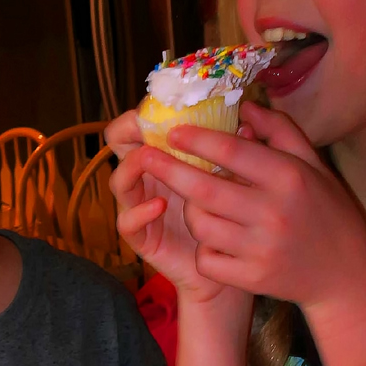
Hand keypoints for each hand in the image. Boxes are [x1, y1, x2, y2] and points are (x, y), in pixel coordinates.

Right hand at [107, 114, 225, 302]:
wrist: (229, 262)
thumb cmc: (231, 214)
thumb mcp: (235, 175)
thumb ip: (236, 149)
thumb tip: (247, 122)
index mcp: (167, 155)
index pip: (143, 123)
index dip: (145, 110)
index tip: (163, 103)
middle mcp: (148, 177)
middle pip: (118, 145)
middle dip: (128, 131)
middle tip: (144, 127)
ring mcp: (140, 206)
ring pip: (119, 181)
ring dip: (133, 167)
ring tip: (149, 160)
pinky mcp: (141, 237)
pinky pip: (126, 222)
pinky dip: (139, 212)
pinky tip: (159, 206)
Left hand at [146, 102, 365, 311]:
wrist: (345, 274)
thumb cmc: (326, 212)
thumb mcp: (312, 165)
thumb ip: (280, 132)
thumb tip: (244, 107)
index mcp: (288, 176)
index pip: (231, 151)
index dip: (196, 140)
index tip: (172, 132)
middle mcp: (273, 211)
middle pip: (204, 188)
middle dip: (169, 170)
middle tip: (146, 157)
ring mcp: (260, 248)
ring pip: (200, 225)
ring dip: (192, 212)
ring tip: (199, 205)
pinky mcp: (251, 278)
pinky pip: (207, 260)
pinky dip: (204, 249)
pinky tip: (215, 242)